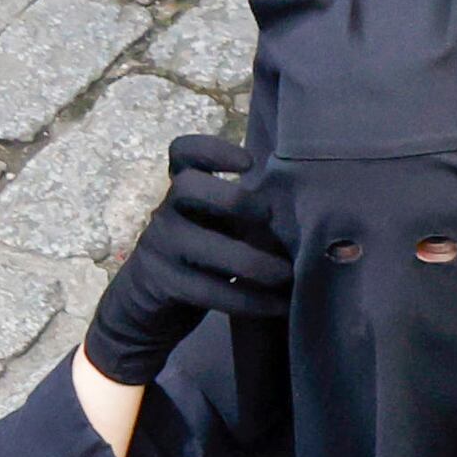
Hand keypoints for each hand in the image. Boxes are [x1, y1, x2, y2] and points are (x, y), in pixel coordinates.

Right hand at [85, 136, 286, 388]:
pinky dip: (248, 299)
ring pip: (198, 243)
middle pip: (187, 186)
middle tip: (269, 217)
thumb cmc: (200, 259)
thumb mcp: (220, 228)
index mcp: (183, 192)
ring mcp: (160, 246)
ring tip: (287, 275)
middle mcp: (166, 212)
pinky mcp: (164, 283)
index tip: (248, 162)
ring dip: (249, 260)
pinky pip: (207, 289)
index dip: (211, 149)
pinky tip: (278, 305)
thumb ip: (248, 217)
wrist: (148, 306)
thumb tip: (309, 218)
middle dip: (233, 199)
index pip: (182, 154)